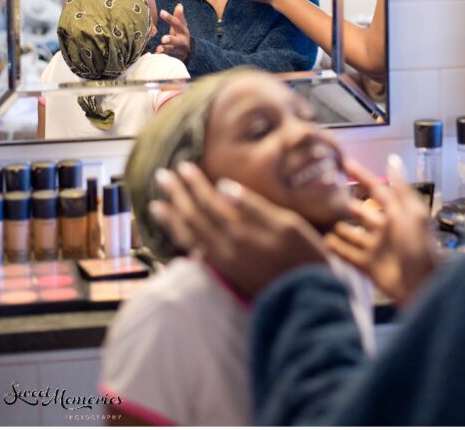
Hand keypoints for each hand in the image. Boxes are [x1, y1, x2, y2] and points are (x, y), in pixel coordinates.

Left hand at [151, 162, 329, 297]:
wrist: (307, 298)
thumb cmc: (304, 255)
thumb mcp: (287, 223)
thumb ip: (253, 206)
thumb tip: (223, 186)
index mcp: (240, 231)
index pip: (210, 202)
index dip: (195, 184)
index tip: (182, 166)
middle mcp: (226, 247)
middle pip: (194, 217)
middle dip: (177, 195)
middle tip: (162, 176)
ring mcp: (224, 263)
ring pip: (190, 237)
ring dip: (172, 219)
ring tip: (157, 204)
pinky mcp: (226, 274)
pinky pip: (195, 253)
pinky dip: (183, 240)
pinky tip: (178, 234)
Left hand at [156, 3, 190, 61]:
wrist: (189, 51)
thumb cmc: (181, 35)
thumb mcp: (181, 26)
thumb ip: (179, 17)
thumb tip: (179, 5)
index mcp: (183, 31)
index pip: (177, 23)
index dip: (169, 18)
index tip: (161, 12)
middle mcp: (182, 40)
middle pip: (177, 40)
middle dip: (170, 39)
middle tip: (163, 39)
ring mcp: (179, 50)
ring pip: (173, 50)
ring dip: (166, 49)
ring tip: (158, 49)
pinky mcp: (176, 58)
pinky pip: (170, 58)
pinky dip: (163, 57)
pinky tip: (156, 56)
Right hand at [324, 156, 438, 307]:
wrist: (422, 288)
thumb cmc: (419, 248)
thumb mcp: (412, 215)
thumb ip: (400, 190)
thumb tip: (392, 160)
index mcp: (397, 213)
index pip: (375, 189)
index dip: (360, 175)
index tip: (342, 162)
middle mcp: (384, 227)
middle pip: (359, 211)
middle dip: (343, 203)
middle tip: (320, 194)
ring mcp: (375, 247)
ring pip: (350, 232)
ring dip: (336, 226)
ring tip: (315, 217)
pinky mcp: (368, 266)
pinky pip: (348, 254)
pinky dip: (335, 248)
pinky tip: (320, 241)